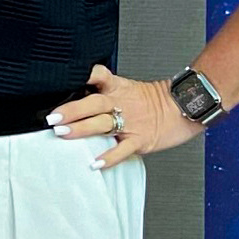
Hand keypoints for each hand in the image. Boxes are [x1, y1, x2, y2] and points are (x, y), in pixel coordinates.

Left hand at [47, 64, 199, 169]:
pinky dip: (109, 157)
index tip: (64, 79)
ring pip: (103, 124)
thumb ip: (103, 92)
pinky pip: (122, 150)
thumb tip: (73, 98)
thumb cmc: (153, 100)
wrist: (184, 108)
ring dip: (82, 129)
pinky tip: (95, 163)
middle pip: (94, 103)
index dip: (83, 75)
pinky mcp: (140, 140)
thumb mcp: (127, 88)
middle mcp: (122, 103)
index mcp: (118, 88)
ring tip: (64, 134)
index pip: (98, 75)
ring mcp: (131, 122)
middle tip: (53, 118)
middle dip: (72, 110)